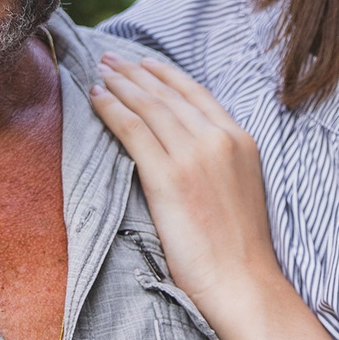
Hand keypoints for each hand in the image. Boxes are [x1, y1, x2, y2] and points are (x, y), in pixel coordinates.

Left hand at [87, 54, 284, 327]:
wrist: (243, 281)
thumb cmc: (239, 250)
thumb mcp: (240, 189)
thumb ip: (219, 162)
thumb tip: (187, 151)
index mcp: (240, 140)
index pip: (196, 94)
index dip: (166, 75)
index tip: (144, 62)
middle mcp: (218, 139)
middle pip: (167, 95)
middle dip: (135, 73)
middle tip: (110, 58)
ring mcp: (193, 155)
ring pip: (148, 106)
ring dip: (119, 84)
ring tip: (99, 72)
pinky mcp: (168, 176)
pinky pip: (132, 130)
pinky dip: (111, 109)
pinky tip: (95, 98)